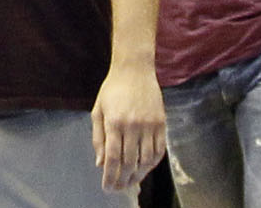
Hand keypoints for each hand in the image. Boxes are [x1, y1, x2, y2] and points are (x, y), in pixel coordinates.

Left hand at [90, 61, 165, 191]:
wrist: (134, 70)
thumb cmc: (112, 90)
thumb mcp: (98, 110)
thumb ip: (99, 138)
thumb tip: (100, 163)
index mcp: (114, 122)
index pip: (113, 157)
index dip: (110, 175)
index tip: (107, 187)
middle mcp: (133, 125)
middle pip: (129, 161)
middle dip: (123, 179)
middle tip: (118, 188)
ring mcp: (149, 125)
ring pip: (146, 160)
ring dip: (138, 174)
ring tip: (131, 182)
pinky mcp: (161, 124)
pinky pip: (159, 151)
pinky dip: (152, 163)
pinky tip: (145, 168)